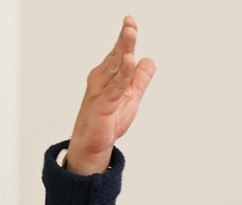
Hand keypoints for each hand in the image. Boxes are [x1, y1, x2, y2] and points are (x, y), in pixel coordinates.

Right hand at [65, 16, 155, 174]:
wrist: (92, 145)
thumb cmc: (107, 122)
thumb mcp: (131, 97)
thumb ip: (140, 79)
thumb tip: (149, 60)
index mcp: (107, 75)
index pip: (117, 52)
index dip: (124, 37)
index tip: (130, 22)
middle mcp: (101, 79)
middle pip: (116, 55)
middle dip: (124, 38)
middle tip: (130, 22)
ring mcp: (101, 91)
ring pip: (115, 67)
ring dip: (124, 50)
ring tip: (131, 34)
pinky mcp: (103, 105)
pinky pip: (116, 87)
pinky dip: (123, 74)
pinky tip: (129, 62)